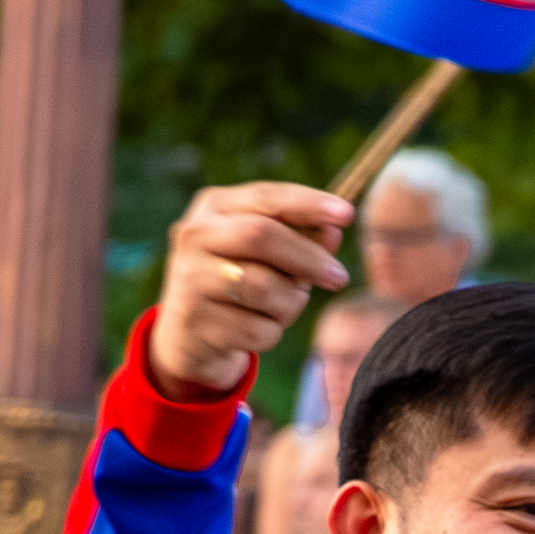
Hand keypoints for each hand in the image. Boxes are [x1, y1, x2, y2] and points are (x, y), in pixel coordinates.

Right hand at [150, 184, 351, 396]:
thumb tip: (333, 233)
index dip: (309, 204)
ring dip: (290, 303)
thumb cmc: (237, 283)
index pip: (266, 198)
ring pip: (262, 288)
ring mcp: (190, 279)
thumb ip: (298, 239)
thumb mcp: (265, 255)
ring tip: (284, 308)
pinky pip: (257, 330)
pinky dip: (272, 334)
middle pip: (262, 236)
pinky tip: (259, 330)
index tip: (347, 215)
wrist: (187, 336)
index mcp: (214, 206)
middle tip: (339, 277)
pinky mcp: (194, 321)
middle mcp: (195, 236)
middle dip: (308, 257)